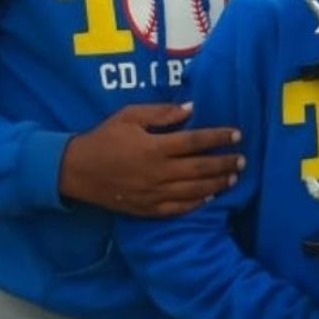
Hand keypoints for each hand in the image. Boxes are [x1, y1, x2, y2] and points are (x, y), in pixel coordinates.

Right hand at [59, 103, 243, 216]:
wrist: (76, 171)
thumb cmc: (104, 138)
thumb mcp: (129, 116)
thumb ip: (162, 113)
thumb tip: (192, 109)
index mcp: (154, 147)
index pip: (196, 141)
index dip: (219, 137)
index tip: (237, 134)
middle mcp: (158, 172)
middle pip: (200, 168)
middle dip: (225, 163)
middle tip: (242, 159)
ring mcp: (154, 194)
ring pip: (194, 190)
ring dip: (217, 183)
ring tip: (234, 177)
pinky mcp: (147, 209)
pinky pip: (178, 208)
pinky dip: (197, 203)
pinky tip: (210, 197)